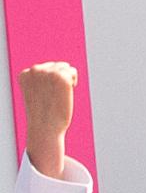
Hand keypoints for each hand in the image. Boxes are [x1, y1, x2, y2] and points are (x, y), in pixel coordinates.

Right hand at [18, 62, 77, 176]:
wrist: (46, 127)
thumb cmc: (43, 112)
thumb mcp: (36, 92)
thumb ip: (41, 79)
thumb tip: (60, 67)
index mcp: (25, 74)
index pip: (44, 68)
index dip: (49, 82)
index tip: (45, 95)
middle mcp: (34, 70)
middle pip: (56, 65)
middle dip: (59, 78)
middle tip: (55, 96)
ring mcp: (47, 73)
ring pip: (65, 67)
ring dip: (67, 79)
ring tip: (60, 94)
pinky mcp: (61, 77)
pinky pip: (72, 72)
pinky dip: (73, 81)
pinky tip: (67, 92)